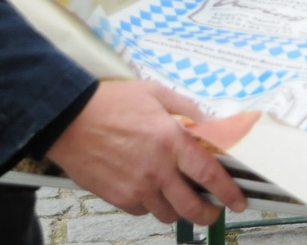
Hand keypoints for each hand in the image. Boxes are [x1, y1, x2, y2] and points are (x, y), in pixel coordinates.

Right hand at [46, 80, 243, 224]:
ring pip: (168, 214)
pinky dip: (151, 205)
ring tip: (179, 197)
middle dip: (208, 214)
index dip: (228, 191)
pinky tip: (149, 189)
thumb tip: (210, 121)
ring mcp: (136, 188)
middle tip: (213, 210)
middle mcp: (156, 170)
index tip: (237, 200)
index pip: (210, 174)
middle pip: (192, 207)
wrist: (68, 119)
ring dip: (178, 209)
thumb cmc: (110, 103)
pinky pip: (142, 210)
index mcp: (171, 142)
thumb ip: (187, 109)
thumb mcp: (156, 93)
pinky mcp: (118, 197)